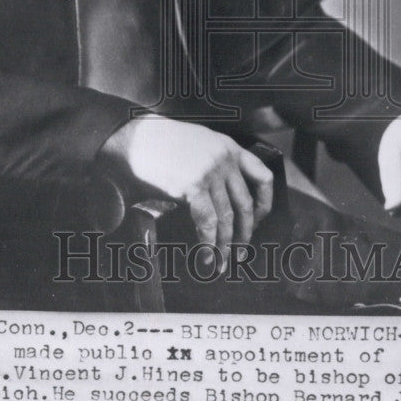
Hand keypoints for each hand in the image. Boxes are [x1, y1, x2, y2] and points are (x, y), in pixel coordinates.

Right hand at [99, 115, 272, 265]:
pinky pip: (207, 222)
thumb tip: (223, 198)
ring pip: (226, 217)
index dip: (265, 204)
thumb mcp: (199, 144)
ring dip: (225, 245)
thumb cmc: (161, 143)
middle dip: (244, 233)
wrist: (135, 138)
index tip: (258, 221)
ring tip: (222, 262)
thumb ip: (216, 164)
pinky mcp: (193, 185)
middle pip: (245, 204)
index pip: (264, 177)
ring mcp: (210, 172)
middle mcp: (224, 159)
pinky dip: (208, 243)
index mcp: (229, 147)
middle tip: (241, 252)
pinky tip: (205, 256)